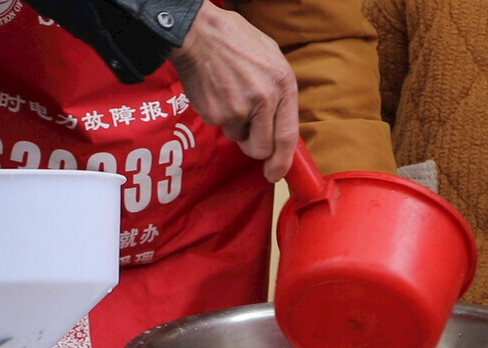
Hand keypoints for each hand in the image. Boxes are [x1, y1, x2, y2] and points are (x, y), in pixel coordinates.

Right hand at [169, 1, 298, 181]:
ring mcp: (238, 109)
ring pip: (238, 138)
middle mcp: (264, 100)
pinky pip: (220, 126)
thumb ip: (279, 91)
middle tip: (247, 133)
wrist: (199, 34)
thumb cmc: (235, 41)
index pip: (288, 135)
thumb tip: (280, 124)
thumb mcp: (272, 58)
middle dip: (254, 147)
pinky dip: (218, 114)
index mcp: (283, 84)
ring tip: (230, 94)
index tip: (275, 174)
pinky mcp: (215, 114)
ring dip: (235, 125)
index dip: (282, 161)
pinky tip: (217, 91)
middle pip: (262, 148)